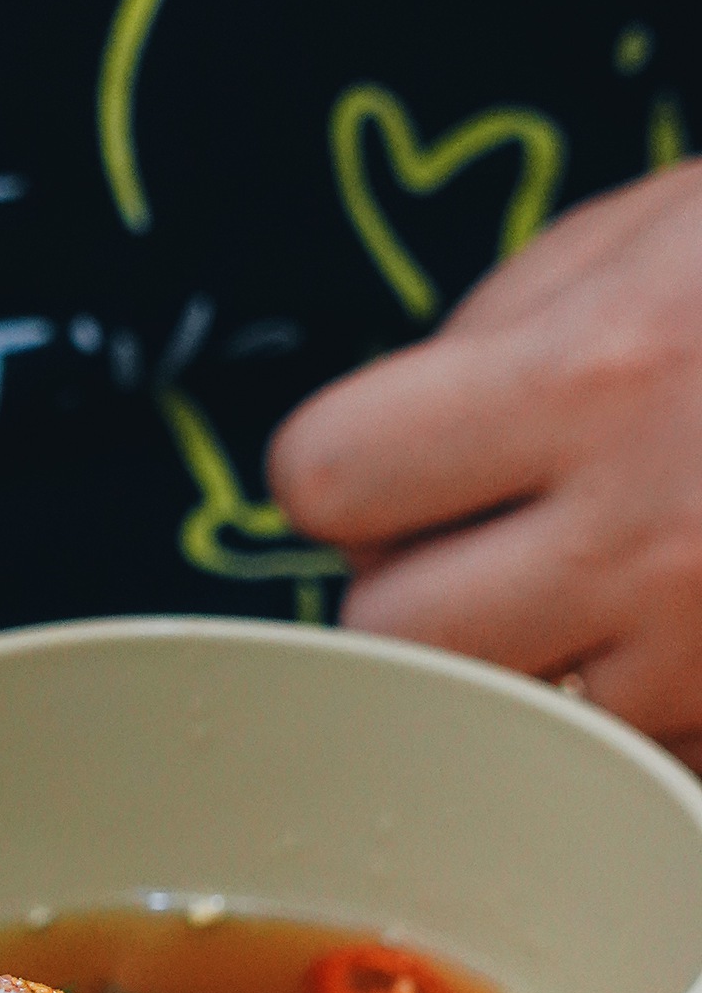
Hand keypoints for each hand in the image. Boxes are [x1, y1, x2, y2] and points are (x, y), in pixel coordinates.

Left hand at [267, 159, 701, 770]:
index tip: (394, 465)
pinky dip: (635, 719)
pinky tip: (685, 635)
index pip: (327, 478)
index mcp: (594, 374)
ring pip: (504, 720)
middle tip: (487, 542)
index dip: (351, 472)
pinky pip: (633, 762)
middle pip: (389, 633)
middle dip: (415, 591)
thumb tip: (382, 457)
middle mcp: (649, 530)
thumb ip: (500, 332)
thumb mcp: (658, 230)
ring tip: (604, 586)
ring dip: (523, 668)